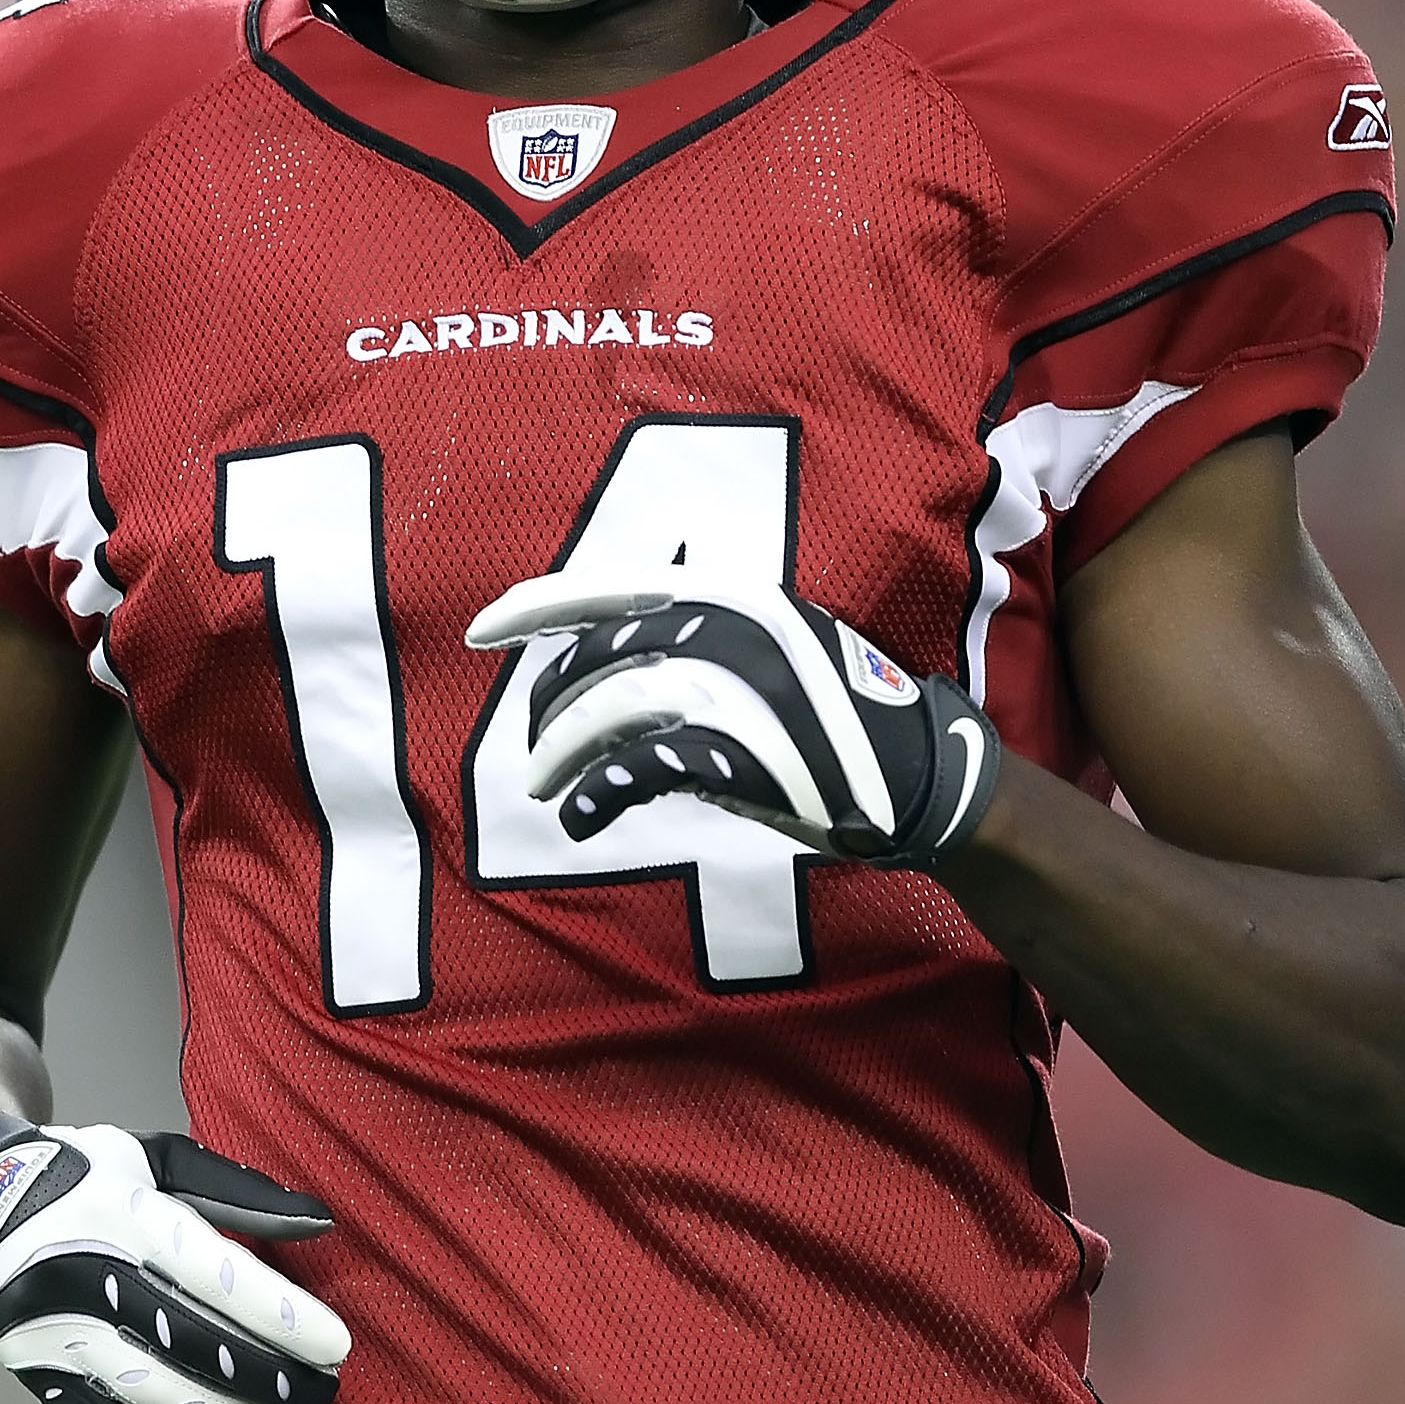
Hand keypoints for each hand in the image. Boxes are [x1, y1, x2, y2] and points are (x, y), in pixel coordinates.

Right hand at [0, 1116, 350, 1403]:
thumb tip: (318, 1224)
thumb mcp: (152, 1156)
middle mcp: (81, 1277)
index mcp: (116, 1212)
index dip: (278, 1315)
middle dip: (264, 1376)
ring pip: (151, 1393)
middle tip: (320, 1395)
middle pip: (189, 1343)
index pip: (212, 1274)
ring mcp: (54, 1335)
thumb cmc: (77, 1175)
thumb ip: (236, 1191)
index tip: (334, 1344)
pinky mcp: (37, 1376)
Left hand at [466, 572, 1000, 865]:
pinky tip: (582, 816)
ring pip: (608, 710)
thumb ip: (703, 640)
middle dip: (548, 706)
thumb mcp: (777, 647)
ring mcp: (736, 689)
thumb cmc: (841, 716)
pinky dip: (596, 794)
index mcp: (733, 594)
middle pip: (599, 657)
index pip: (611, 587)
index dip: (537, 605)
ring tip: (544, 788)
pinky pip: (639, 769)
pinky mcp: (741, 754)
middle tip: (531, 749)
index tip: (480, 629)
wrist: (924, 776)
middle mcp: (729, 629)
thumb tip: (610, 666)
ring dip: (560, 754)